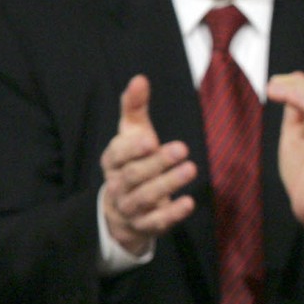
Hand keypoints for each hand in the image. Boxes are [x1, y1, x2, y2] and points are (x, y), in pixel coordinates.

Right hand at [100, 75, 196, 255]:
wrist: (122, 209)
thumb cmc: (132, 162)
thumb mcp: (132, 134)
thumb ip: (134, 108)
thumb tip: (140, 78)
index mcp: (112, 161)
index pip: (117, 154)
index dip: (131, 148)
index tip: (149, 139)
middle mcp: (118, 184)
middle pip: (134, 175)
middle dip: (157, 162)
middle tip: (182, 148)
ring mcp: (130, 207)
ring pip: (145, 197)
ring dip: (168, 184)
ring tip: (191, 169)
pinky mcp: (144, 225)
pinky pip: (156, 222)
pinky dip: (171, 214)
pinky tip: (189, 202)